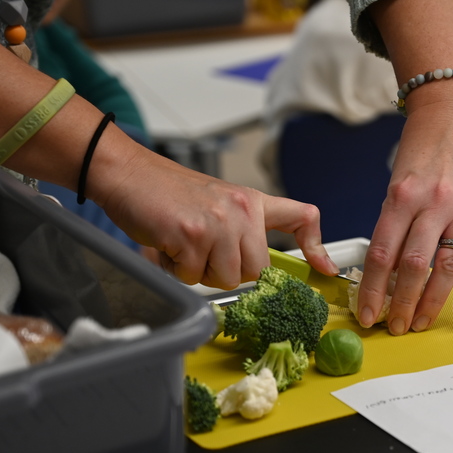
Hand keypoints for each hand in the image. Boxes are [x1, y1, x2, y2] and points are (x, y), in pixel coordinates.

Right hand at [90, 139, 336, 288]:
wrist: (128, 174)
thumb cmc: (168, 194)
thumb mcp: (218, 202)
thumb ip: (241, 230)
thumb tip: (257, 270)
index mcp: (252, 201)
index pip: (301, 217)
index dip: (317, 247)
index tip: (325, 268)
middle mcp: (241, 210)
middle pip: (256, 271)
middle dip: (227, 271)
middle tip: (203, 250)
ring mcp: (218, 223)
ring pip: (225, 278)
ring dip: (199, 272)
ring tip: (183, 245)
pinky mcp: (191, 236)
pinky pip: (192, 276)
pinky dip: (175, 269)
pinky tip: (167, 245)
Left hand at [356, 85, 452, 334]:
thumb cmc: (423, 147)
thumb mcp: (399, 181)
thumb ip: (395, 223)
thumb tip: (386, 271)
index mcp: (403, 195)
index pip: (382, 254)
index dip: (372, 290)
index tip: (367, 313)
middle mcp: (434, 203)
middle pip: (414, 267)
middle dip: (402, 304)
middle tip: (395, 327)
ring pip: (446, 268)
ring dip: (432, 303)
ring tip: (421, 323)